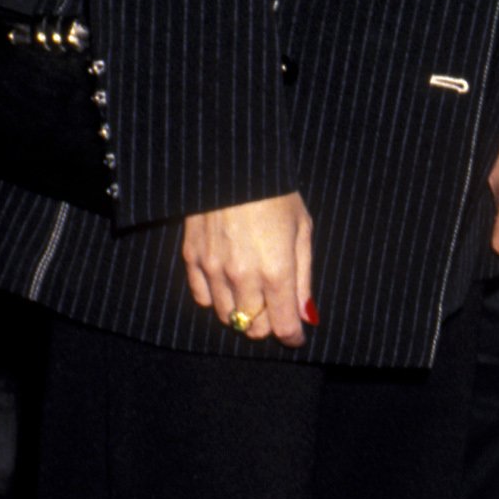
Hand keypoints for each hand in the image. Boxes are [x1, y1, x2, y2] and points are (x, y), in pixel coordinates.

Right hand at [182, 191, 314, 344]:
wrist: (234, 163)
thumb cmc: (276, 193)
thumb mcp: (301, 231)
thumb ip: (303, 278)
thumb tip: (306, 315)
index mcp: (276, 271)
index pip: (282, 325)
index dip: (292, 335)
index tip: (296, 335)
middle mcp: (243, 277)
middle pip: (253, 328)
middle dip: (267, 324)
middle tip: (275, 309)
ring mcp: (213, 269)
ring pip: (227, 317)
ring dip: (242, 312)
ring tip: (252, 293)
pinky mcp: (192, 258)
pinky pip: (202, 297)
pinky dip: (216, 298)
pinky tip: (227, 283)